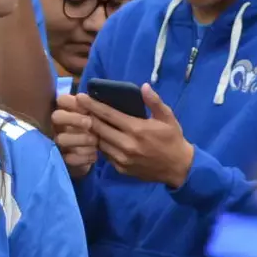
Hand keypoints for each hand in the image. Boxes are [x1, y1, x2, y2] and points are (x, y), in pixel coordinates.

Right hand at [51, 93, 97, 178]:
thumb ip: (94, 107)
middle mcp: (57, 124)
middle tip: (89, 123)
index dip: (72, 102)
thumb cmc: (96, 130)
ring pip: (61, 138)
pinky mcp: (63, 158)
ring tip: (96, 141)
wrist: (95, 155)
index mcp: (66, 110)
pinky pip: (69, 158)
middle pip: (57, 116)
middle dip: (74, 119)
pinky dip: (83, 157)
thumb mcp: (96, 117)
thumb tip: (86, 95)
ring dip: (81, 139)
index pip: (61, 99)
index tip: (86, 107)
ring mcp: (58, 141)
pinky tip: (95, 155)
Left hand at [79, 85, 194, 186]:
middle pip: (99, 128)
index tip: (81, 96)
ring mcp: (122, 159)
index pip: (108, 114)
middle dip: (86, 116)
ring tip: (84, 120)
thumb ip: (154, 102)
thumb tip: (143, 86)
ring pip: (99, 142)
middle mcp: (126, 144)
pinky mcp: (122, 169)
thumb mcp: (168, 117)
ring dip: (91, 132)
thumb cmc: (172, 139)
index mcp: (136, 129)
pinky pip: (105, 155)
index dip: (93, 105)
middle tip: (77, 107)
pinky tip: (97, 137)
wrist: (179, 168)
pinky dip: (100, 145)